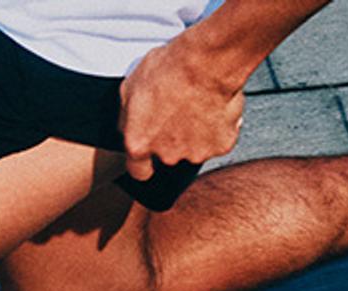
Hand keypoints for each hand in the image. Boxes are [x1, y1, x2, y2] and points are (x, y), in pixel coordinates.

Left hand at [117, 39, 245, 181]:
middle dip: (172, 138)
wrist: (206, 63)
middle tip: (177, 110)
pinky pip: (218, 139)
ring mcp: (196, 152)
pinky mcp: (221, 145)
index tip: (149, 155)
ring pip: (194, 147)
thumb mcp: (130, 88)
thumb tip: (126, 127)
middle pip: (169, 155)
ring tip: (197, 103)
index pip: (138, 171)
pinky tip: (214, 105)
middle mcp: (167, 155)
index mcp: (140, 143)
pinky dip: (218, 127)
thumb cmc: (169, 70)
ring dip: (195, 132)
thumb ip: (127, 117)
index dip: (144, 162)